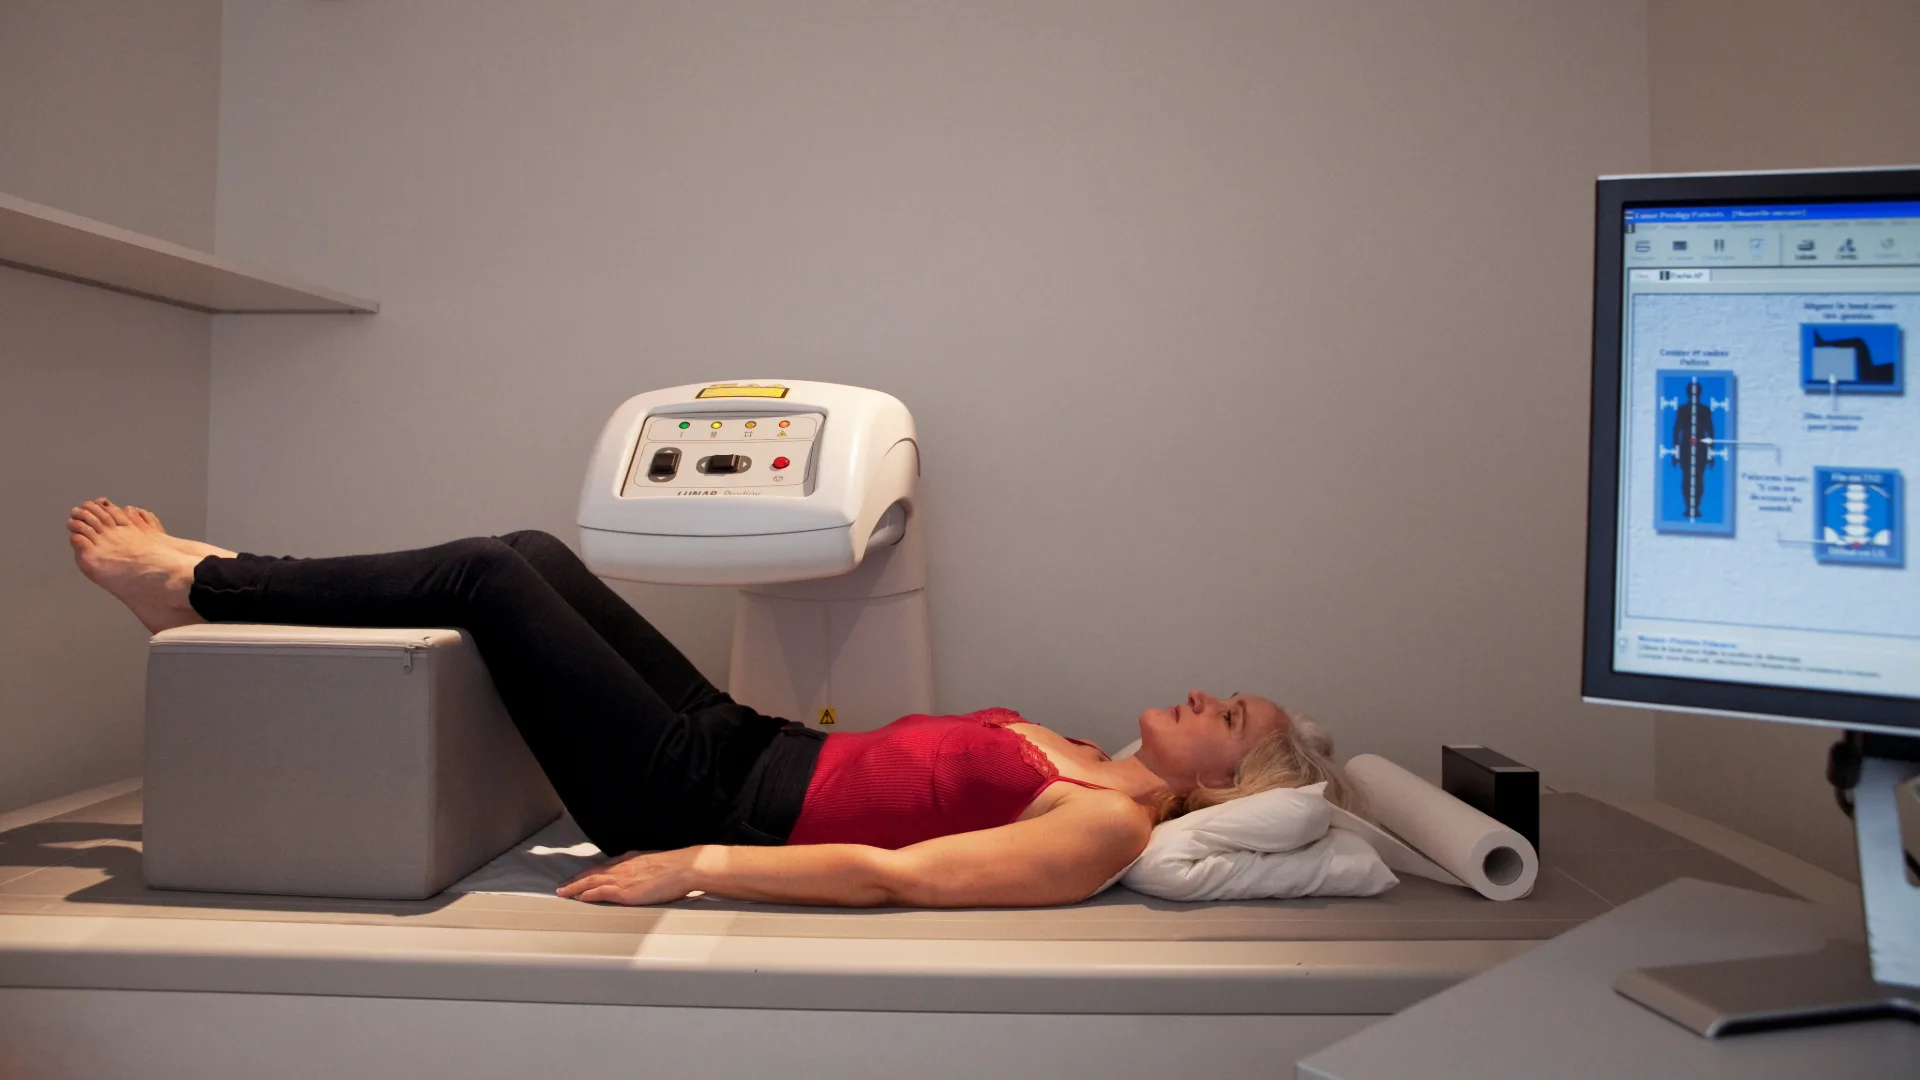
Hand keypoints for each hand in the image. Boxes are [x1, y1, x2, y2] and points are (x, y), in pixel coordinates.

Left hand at [556, 847, 702, 904]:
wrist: (684, 868)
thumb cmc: (677, 868)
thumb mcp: (656, 863)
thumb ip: (645, 869)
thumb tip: (643, 876)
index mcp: (630, 859)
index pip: (603, 866)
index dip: (589, 872)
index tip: (579, 877)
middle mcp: (622, 867)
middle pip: (592, 872)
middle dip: (575, 879)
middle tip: (562, 886)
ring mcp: (622, 878)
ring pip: (591, 881)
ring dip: (575, 887)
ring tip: (563, 893)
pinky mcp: (625, 891)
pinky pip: (600, 892)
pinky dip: (588, 895)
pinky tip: (579, 898)